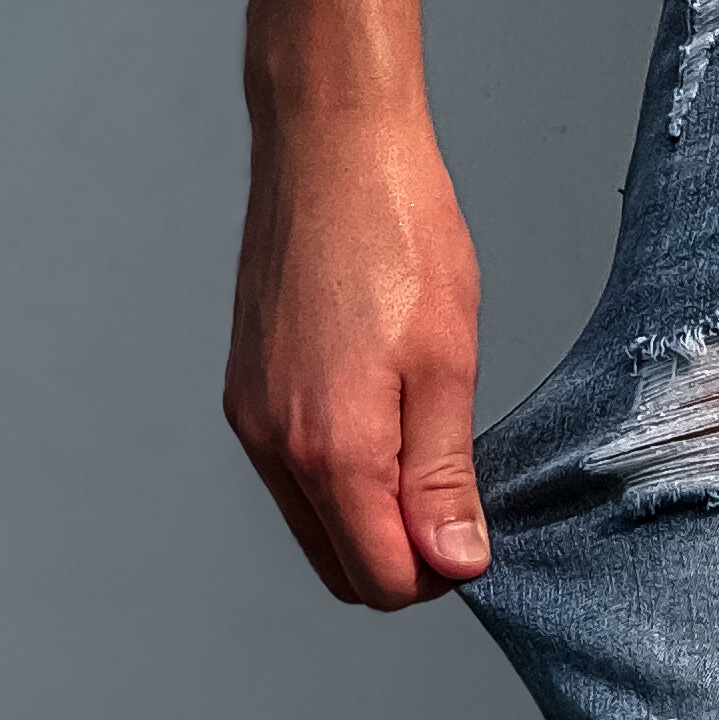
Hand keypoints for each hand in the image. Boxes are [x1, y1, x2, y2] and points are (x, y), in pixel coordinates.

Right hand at [224, 103, 488, 608]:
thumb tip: (453, 562)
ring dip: (370, 517)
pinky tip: (382, 419)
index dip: (435, 576)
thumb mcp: (447, 366)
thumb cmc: (397, 232)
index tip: (472, 532)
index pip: (378, 578)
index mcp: (329, 448)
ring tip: (422, 444)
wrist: (330, 140)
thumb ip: (443, 477)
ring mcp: (252, 418)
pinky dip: (340, 477)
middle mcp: (275, 444)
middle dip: (400, 558)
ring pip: (314, 523)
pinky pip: (294, 475)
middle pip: (339, 566)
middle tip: (455, 501)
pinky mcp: (246, 390)